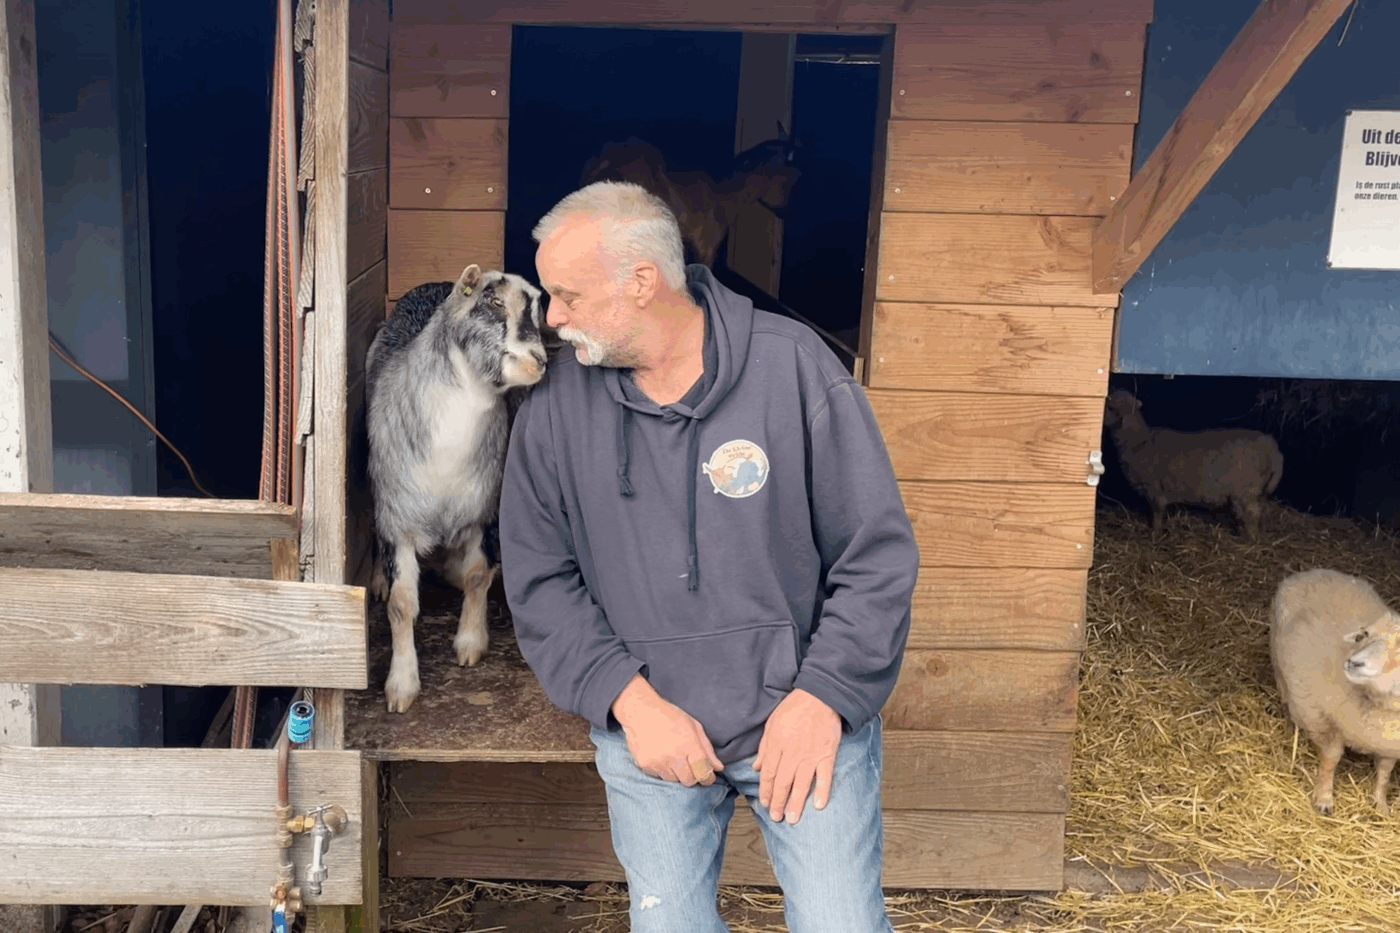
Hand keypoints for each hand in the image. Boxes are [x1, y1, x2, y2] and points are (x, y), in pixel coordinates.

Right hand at [611, 674, 723, 785]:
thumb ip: (707, 749)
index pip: (703, 772)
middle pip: (689, 781)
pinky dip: (663, 770)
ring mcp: (658, 762)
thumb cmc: (670, 716)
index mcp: (689, 744)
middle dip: (693, 776)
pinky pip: (660, 776)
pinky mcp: (645, 765)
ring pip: (674, 780)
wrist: (641, 711)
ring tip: (673, 757)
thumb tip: (719, 768)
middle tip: (691, 767)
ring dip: (677, 773)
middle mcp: (674, 755)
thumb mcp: (694, 727)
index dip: (708, 777)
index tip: (708, 776)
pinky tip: (661, 756)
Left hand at [753, 689, 841, 824]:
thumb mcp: (772, 724)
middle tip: (776, 818)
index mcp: (777, 744)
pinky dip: (823, 791)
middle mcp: (793, 753)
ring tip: (792, 819)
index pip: (769, 773)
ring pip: (801, 783)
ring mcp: (811, 754)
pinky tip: (819, 806)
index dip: (766, 790)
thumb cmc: (794, 708)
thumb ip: (765, 748)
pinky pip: (825, 776)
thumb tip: (756, 768)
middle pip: (783, 782)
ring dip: (796, 803)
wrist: (820, 695)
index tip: (765, 803)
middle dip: (778, 802)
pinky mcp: (827, 754)